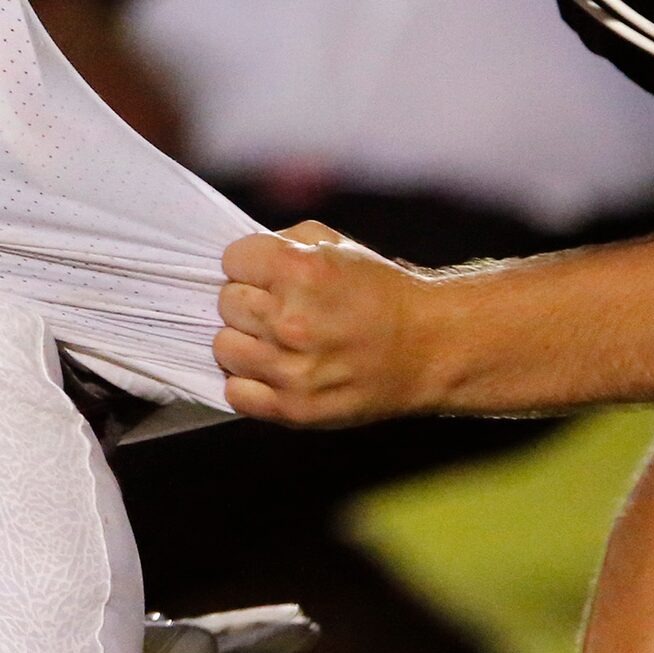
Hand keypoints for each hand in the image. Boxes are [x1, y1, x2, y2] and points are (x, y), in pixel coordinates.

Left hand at [215, 222, 435, 426]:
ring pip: (223, 347)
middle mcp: (291, 319)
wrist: (429, 348)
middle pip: (226, 302)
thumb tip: (240, 260)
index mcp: (300, 271)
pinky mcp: (294, 409)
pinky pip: (236, 392)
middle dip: (249, 300)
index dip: (250, 265)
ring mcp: (291, 368)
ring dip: (245, 341)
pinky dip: (249, 383)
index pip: (232, 259)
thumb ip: (283, 243)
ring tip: (277, 341)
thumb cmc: (381, 293)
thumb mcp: (336, 245)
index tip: (268, 275)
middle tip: (280, 308)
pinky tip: (275, 371)